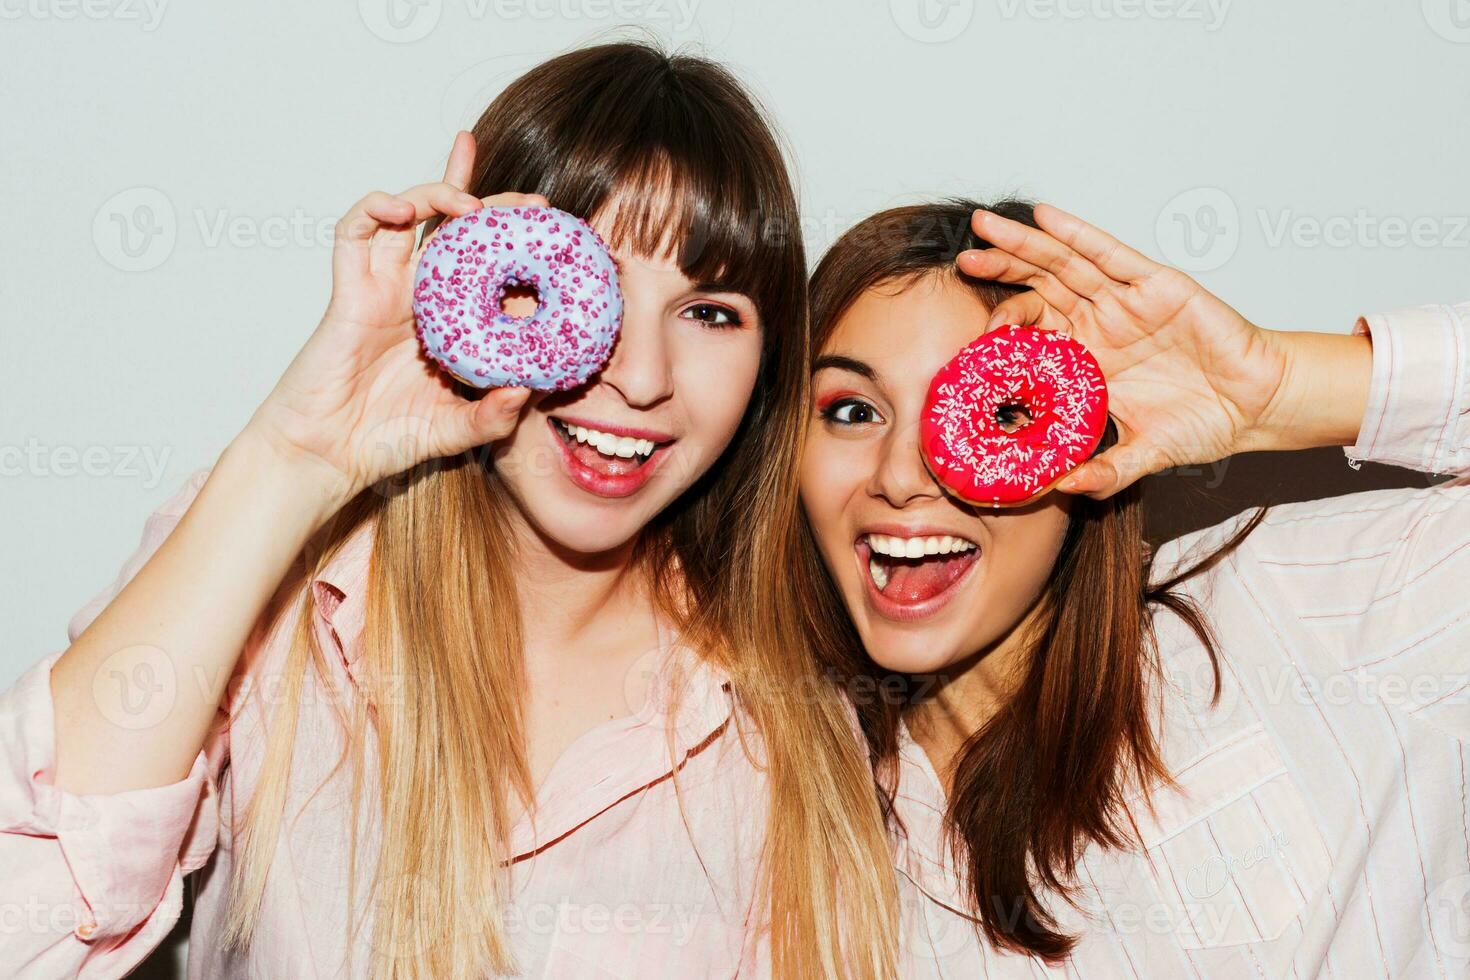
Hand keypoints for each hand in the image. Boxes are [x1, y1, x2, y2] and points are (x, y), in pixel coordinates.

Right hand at [244, 131, 547, 509]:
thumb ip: (492, 417)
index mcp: (451, 321)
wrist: (327, 456)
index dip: (516, 244)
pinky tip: (402, 209)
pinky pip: (354, 233)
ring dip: (439, 193)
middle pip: (455, 229)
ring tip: (470, 203)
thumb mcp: (456, 431)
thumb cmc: (386, 441)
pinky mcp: (348, 290)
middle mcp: (420, 296)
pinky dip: (375, 208)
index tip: (556, 236)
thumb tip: (526, 390)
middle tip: (534, 203)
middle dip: (494, 204)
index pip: (489, 267)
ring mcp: (384, 288)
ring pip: (409, 215)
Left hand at [957, 204, 1295, 498]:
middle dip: (1001, 271)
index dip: (1002, 327)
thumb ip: (1103, 472)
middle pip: (1039, 287)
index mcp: (1089, 356)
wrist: (1257, 406)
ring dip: (1024, 245)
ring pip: (1065, 263)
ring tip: (985, 229)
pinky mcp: (1157, 285)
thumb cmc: (1204, 421)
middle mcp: (1101, 321)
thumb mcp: (1142, 454)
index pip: (1035, 331)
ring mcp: (1126, 300)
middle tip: (962, 262)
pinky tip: (1045, 217)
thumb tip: (1061, 491)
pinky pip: (1110, 254)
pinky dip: (1077, 234)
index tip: (970, 335)